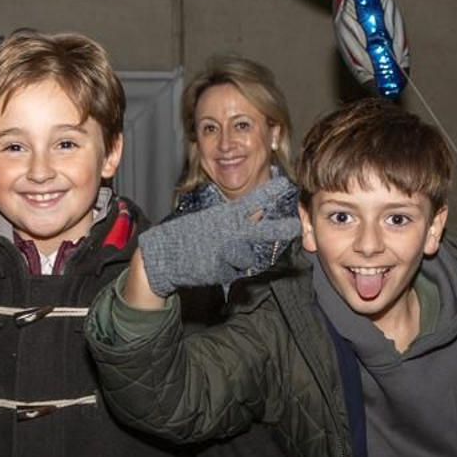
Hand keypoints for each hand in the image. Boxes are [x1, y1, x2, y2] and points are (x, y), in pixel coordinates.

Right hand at [139, 176, 300, 296]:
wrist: (162, 257)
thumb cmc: (184, 236)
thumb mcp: (209, 220)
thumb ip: (232, 218)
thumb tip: (256, 214)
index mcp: (223, 218)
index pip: (251, 202)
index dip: (268, 193)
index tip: (284, 184)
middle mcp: (227, 235)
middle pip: (260, 232)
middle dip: (278, 229)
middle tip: (294, 227)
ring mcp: (224, 254)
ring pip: (248, 256)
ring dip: (249, 254)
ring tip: (243, 250)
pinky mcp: (220, 272)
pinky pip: (235, 270)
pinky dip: (233, 266)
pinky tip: (223, 263)